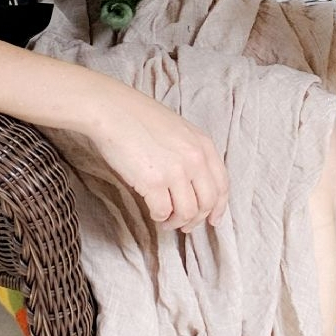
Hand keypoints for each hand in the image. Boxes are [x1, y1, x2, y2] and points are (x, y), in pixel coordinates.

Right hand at [87, 84, 228, 231]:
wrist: (113, 110)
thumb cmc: (139, 118)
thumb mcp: (179, 130)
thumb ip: (191, 153)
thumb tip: (192, 185)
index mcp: (203, 145)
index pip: (221, 185)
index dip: (219, 207)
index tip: (213, 220)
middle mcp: (195, 159)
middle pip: (207, 203)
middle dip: (196, 220)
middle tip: (184, 225)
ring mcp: (176, 171)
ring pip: (187, 212)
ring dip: (177, 222)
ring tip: (166, 221)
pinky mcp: (154, 181)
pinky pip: (163, 212)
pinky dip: (159, 217)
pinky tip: (153, 212)